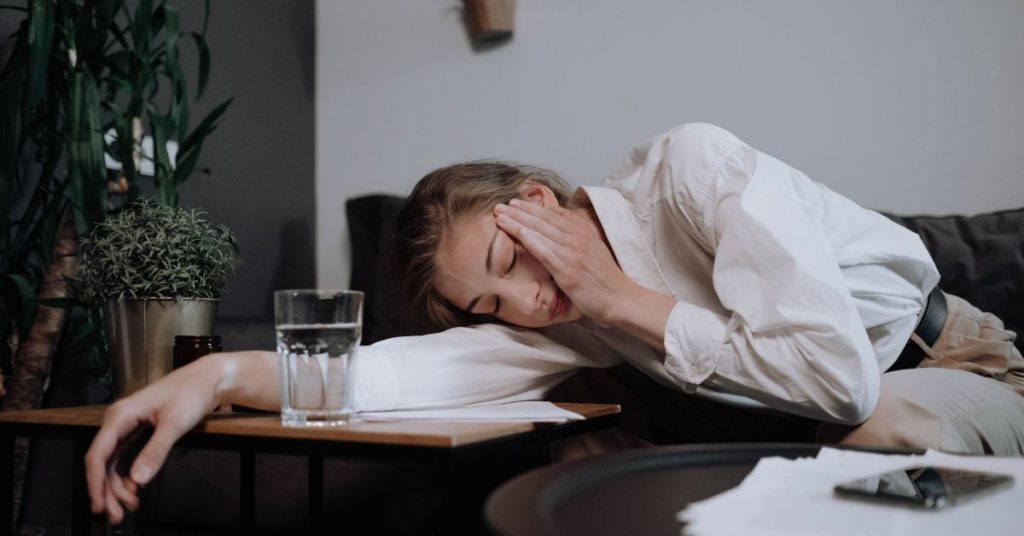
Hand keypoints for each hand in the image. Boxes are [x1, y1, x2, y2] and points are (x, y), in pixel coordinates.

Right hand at [85, 354, 228, 523]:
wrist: (207, 379)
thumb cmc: (191, 392)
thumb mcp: (175, 424)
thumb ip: (155, 451)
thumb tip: (138, 478)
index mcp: (120, 415)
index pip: (98, 454)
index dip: (95, 483)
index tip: (100, 504)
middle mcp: (118, 420)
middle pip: (103, 462)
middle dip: (107, 490)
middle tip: (117, 514)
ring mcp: (127, 425)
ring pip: (112, 462)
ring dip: (117, 486)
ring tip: (129, 506)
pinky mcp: (137, 429)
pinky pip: (123, 456)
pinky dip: (126, 475)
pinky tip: (133, 488)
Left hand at [494, 198, 633, 323]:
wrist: (620, 298)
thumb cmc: (605, 278)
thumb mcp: (593, 249)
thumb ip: (577, 236)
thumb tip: (560, 224)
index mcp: (583, 232)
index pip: (553, 214)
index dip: (532, 207)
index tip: (515, 202)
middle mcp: (577, 238)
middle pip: (543, 219)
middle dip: (519, 211)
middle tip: (500, 205)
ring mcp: (572, 254)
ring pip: (540, 232)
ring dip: (518, 222)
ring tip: (500, 215)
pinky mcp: (568, 271)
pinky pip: (545, 252)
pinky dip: (530, 240)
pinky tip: (517, 232)